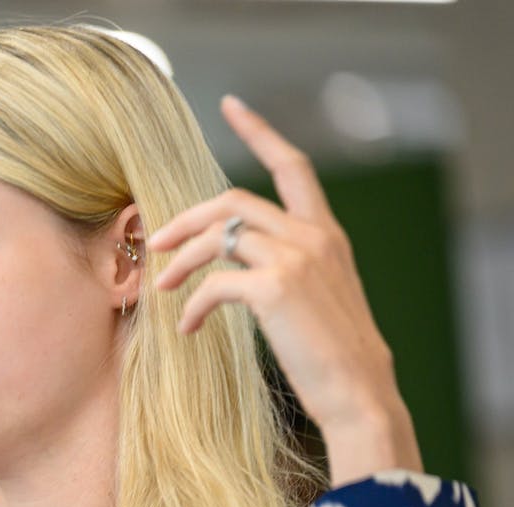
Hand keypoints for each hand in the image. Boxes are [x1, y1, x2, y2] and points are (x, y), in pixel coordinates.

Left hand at [147, 95, 421, 486]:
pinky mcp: (277, 289)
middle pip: (234, 200)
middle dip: (186, 218)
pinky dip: (191, 304)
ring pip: (219, 236)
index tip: (232, 107)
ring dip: (180, 260)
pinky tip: (187, 327)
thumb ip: (284, 269)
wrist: (359, 393)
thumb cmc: (332, 359)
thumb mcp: (315, 300)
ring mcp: (297, 259)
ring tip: (161, 286)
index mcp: (327, 234)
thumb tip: (233, 267)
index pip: (293, 167)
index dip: (261, 132)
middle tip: (155, 241)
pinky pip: (215, 283)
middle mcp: (314, 237)